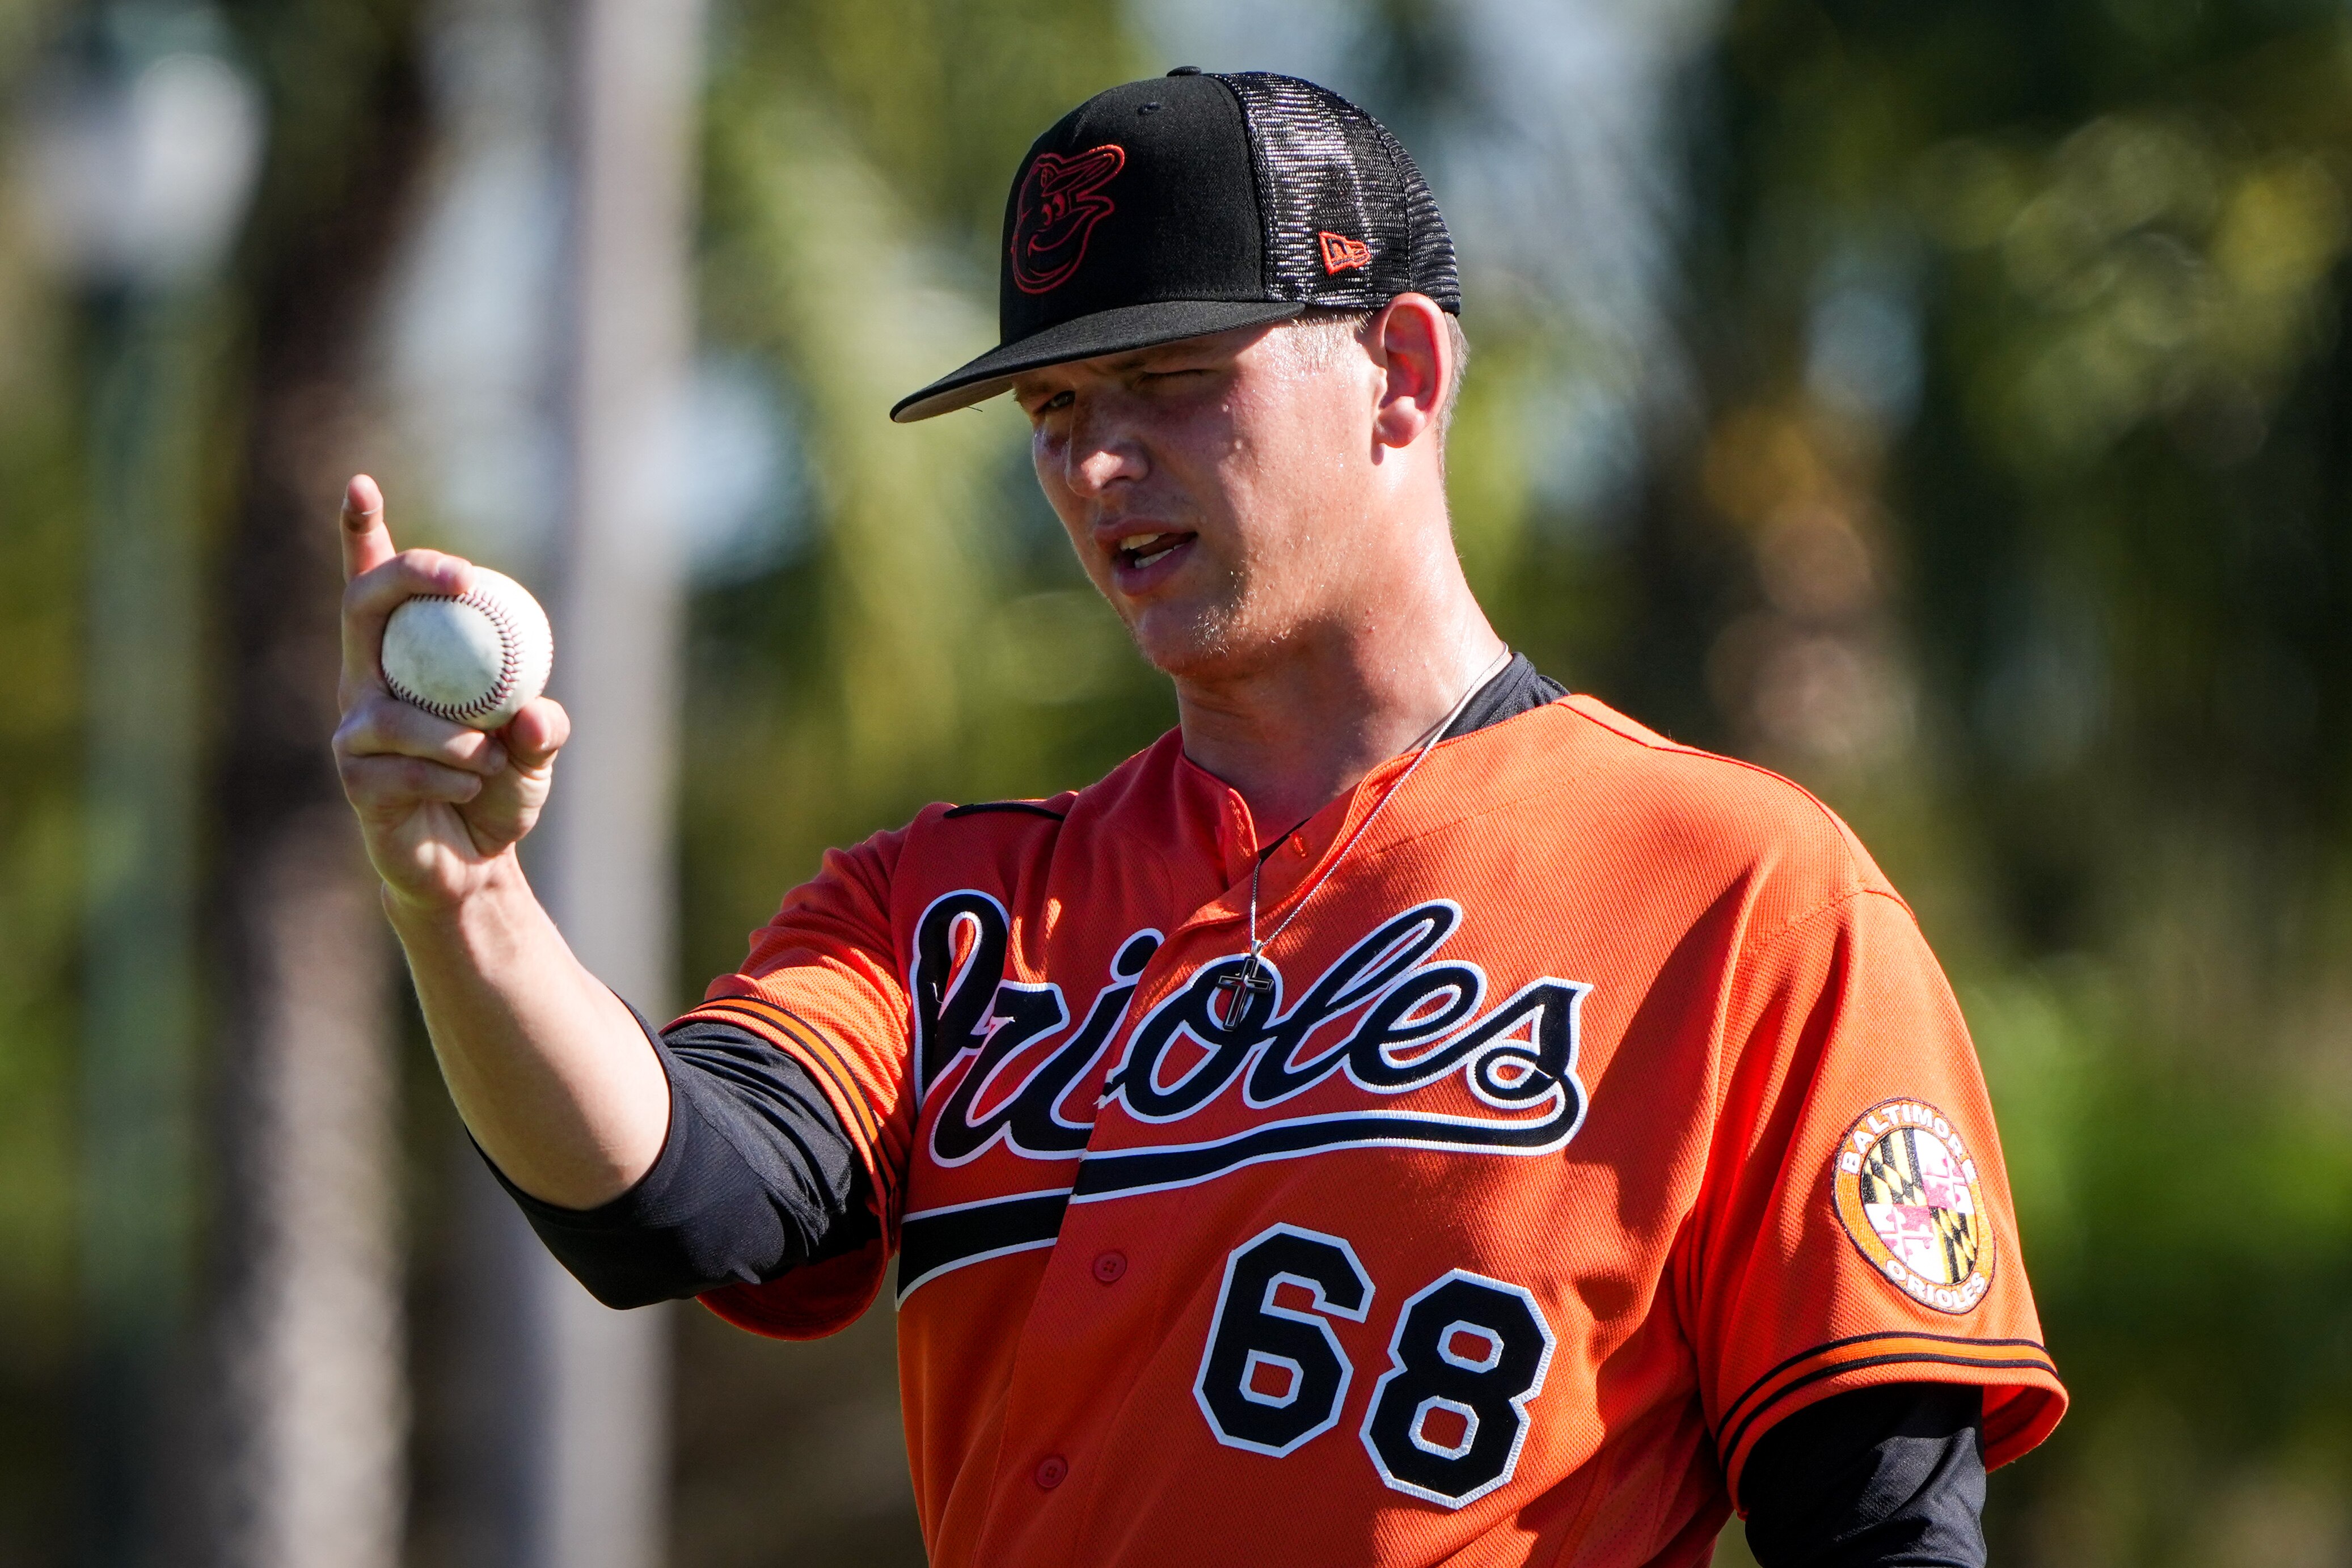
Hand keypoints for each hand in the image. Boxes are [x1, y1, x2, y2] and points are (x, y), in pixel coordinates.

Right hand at [332, 474, 569, 910]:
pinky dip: (452, 779)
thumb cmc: (499, 790)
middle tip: (461, 579)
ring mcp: (353, 730)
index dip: (361, 535)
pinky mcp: (354, 778)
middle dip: (406, 576)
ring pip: (397, 711)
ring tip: (490, 764)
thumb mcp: (538, 751)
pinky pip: (402, 767)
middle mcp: (368, 683)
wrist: (473, 865)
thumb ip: (544, 727)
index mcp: (407, 661)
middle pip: (363, 606)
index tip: (362, 485)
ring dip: (459, 739)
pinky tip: (467, 794)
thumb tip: (534, 712)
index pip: (375, 587)